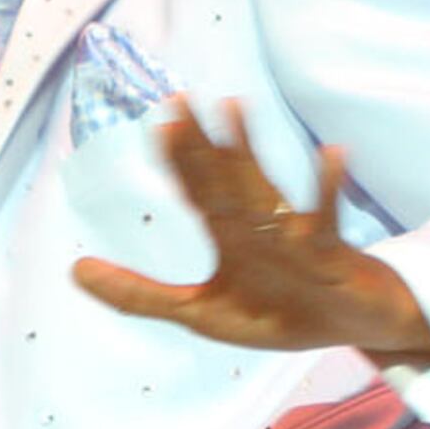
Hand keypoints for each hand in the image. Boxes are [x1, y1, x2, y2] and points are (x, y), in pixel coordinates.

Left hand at [71, 96, 429, 359]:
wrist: (356, 329)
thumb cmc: (283, 314)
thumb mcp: (201, 314)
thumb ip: (138, 297)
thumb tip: (73, 270)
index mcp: (229, 236)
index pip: (196, 190)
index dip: (176, 160)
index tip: (158, 122)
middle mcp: (258, 227)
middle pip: (223, 180)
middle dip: (200, 144)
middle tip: (178, 99)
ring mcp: (294, 238)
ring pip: (265, 191)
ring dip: (249, 151)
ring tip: (234, 107)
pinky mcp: (330, 255)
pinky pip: (326, 218)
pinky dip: (329, 188)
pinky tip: (332, 153)